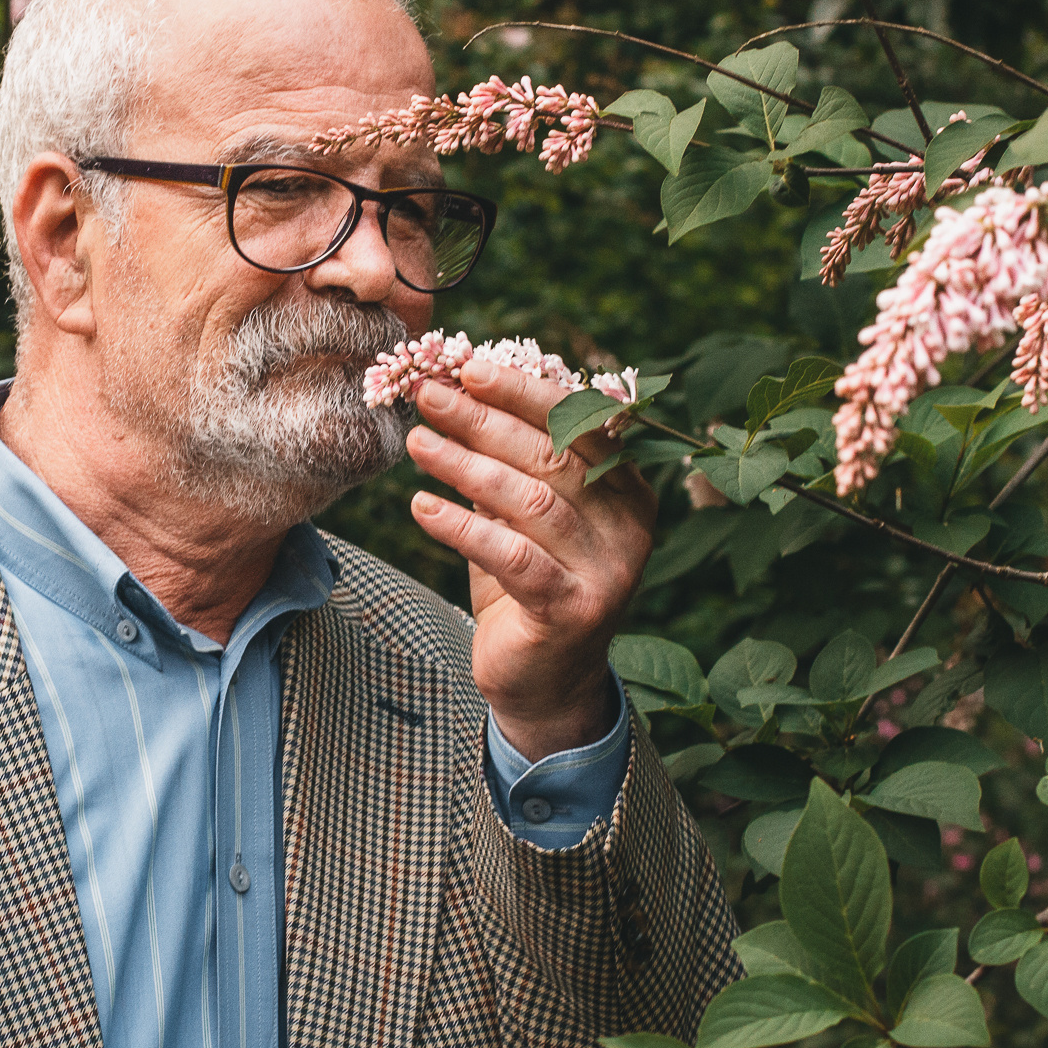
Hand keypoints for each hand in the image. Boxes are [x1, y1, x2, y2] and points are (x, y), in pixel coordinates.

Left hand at [406, 357, 657, 759]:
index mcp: (627, 487)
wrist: (545, 682)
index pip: (581, 422)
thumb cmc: (528, 583)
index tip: (470, 366)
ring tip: (417, 442)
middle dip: (485, 419)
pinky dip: (462, 527)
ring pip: (531, 500)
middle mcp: (630, 524)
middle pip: (553, 454)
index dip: (524, 390)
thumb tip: (458, 390)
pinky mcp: (573, 610)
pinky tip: (422, 506)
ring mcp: (608, 569)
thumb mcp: (520, 516)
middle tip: (430, 395)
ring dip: (466, 465)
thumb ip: (507, 461)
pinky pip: (512, 556)